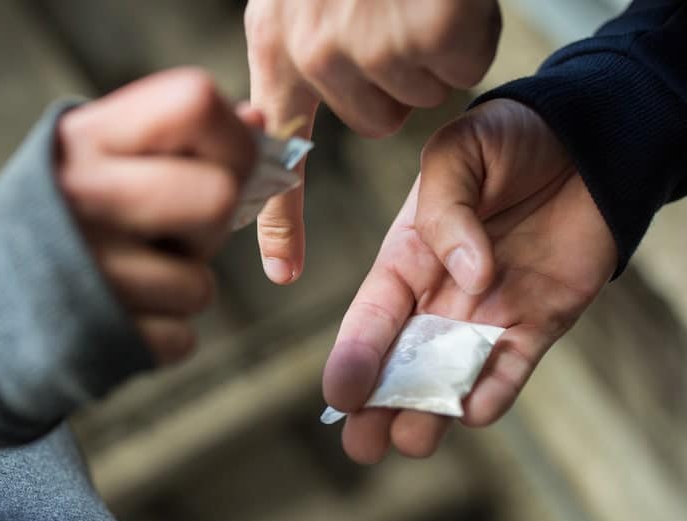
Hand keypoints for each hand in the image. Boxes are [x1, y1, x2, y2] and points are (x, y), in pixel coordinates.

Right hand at [56, 68, 257, 364]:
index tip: (226, 165)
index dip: (233, 138)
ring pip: (200, 286)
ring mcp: (88, 274)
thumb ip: (173, 135)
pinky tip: (121, 316)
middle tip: (174, 231)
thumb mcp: (97, 157)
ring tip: (130, 277)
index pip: (196, 103)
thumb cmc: (62, 217)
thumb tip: (257, 120)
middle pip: (217, 198)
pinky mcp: (99, 339)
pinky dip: (162, 333)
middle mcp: (81, 198)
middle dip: (211, 224)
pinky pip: (181, 338)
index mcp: (86, 138)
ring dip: (180, 288)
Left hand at [244, 0, 501, 283]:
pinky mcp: (430, 29)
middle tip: (391, 21)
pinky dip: (465, 34)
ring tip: (413, 4)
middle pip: (376, 120)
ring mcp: (373, 44)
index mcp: (276, 45)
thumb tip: (291, 124)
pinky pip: (462, 64)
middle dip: (393, 84)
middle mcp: (313, 52)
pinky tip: (444, 2)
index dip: (283, 221)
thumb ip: (296, 56)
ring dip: (425, 54)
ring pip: (418, 94)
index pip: (281, 154)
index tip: (284, 273)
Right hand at [322, 99, 616, 463]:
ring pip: (450, 376)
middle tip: (361, 447)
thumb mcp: (457, 154)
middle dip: (378, 405)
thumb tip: (469, 278)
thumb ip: (448, 212)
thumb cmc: (509, 139)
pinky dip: (495, 391)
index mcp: (407, 257)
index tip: (339, 394)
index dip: (354, 356)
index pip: (371, 316)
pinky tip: (474, 414)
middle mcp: (440, 295)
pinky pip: (512, 366)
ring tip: (411, 442)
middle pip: (401, 362)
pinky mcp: (539, 321)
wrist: (585, 139)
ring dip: (430, 410)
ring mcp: (488, 313)